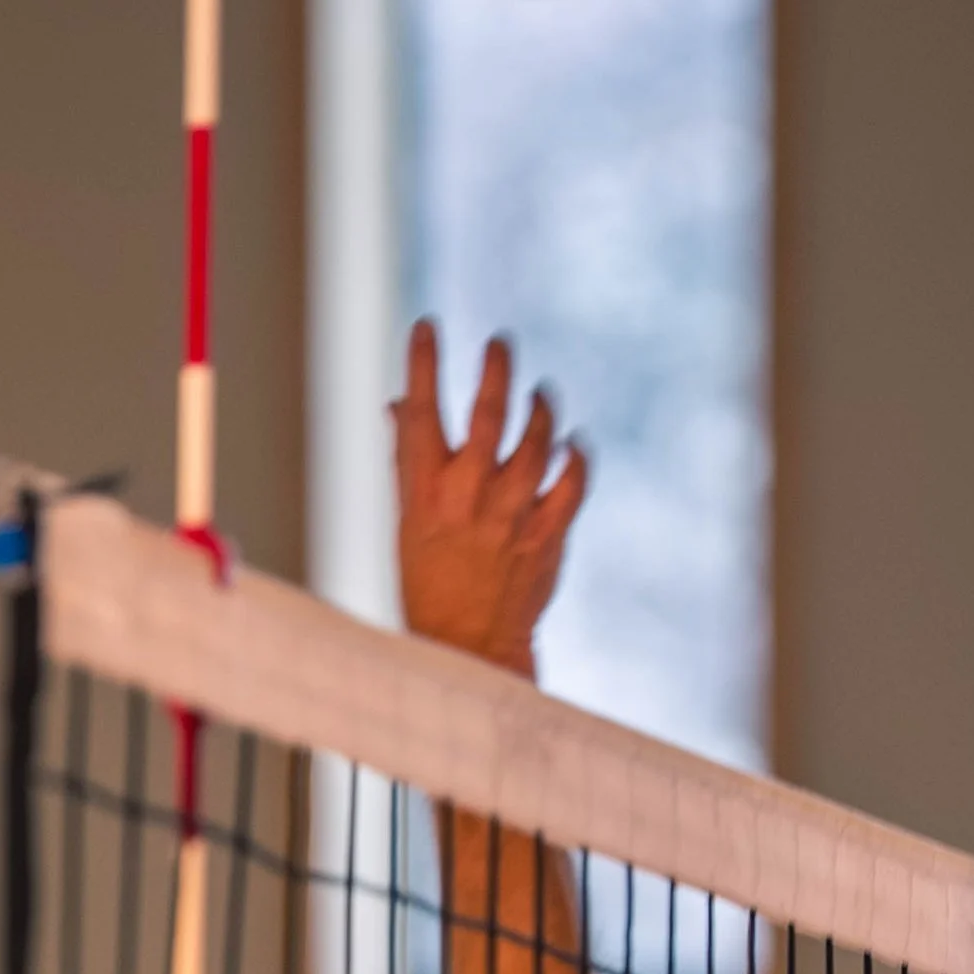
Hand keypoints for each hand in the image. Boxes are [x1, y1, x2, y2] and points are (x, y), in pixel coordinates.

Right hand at [393, 320, 586, 677]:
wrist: (471, 648)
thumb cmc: (430, 583)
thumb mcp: (406, 521)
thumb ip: (406, 461)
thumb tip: (397, 405)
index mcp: (425, 493)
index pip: (419, 411)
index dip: (421, 362)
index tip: (426, 326)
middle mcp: (469, 496)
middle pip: (488, 413)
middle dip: (495, 369)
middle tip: (500, 343)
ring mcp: (512, 514)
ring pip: (537, 440)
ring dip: (541, 409)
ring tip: (541, 394)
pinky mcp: (548, 534)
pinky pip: (572, 481)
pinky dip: (576, 457)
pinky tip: (573, 443)